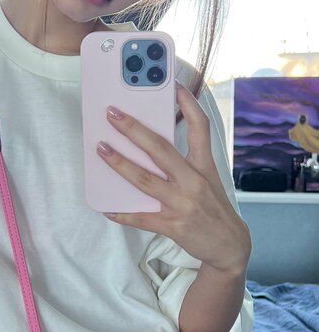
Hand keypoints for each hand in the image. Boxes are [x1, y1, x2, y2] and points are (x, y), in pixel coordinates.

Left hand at [97, 84, 250, 274]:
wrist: (230, 246)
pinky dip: (123, 214)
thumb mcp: (209, 179)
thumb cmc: (214, 208)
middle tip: (112, 114)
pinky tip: (107, 208)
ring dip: (120, 164)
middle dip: (134, 130)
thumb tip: (152, 145)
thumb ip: (186, 162)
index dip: (188, 104)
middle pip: (160, 150)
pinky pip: (141, 218)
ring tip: (101, 149)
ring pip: (145, 180)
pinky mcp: (173, 225)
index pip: (200, 128)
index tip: (174, 85)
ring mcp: (182, 204)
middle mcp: (193, 181)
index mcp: (204, 166)